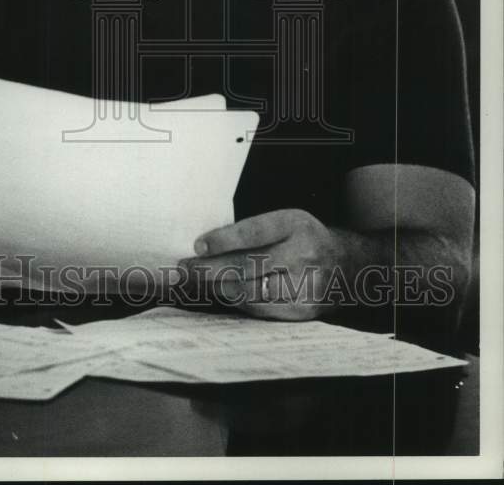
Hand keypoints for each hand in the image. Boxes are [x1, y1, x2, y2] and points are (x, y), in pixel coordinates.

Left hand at [179, 209, 349, 319]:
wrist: (349, 267)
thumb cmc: (305, 240)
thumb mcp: (287, 222)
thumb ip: (254, 232)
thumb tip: (207, 247)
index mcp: (297, 225)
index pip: (253, 232)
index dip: (222, 240)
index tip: (197, 246)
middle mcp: (304, 255)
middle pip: (248, 265)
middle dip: (210, 269)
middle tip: (185, 270)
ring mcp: (306, 286)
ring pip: (251, 291)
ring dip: (219, 288)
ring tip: (199, 283)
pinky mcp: (303, 311)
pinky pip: (261, 309)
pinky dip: (238, 302)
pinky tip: (224, 294)